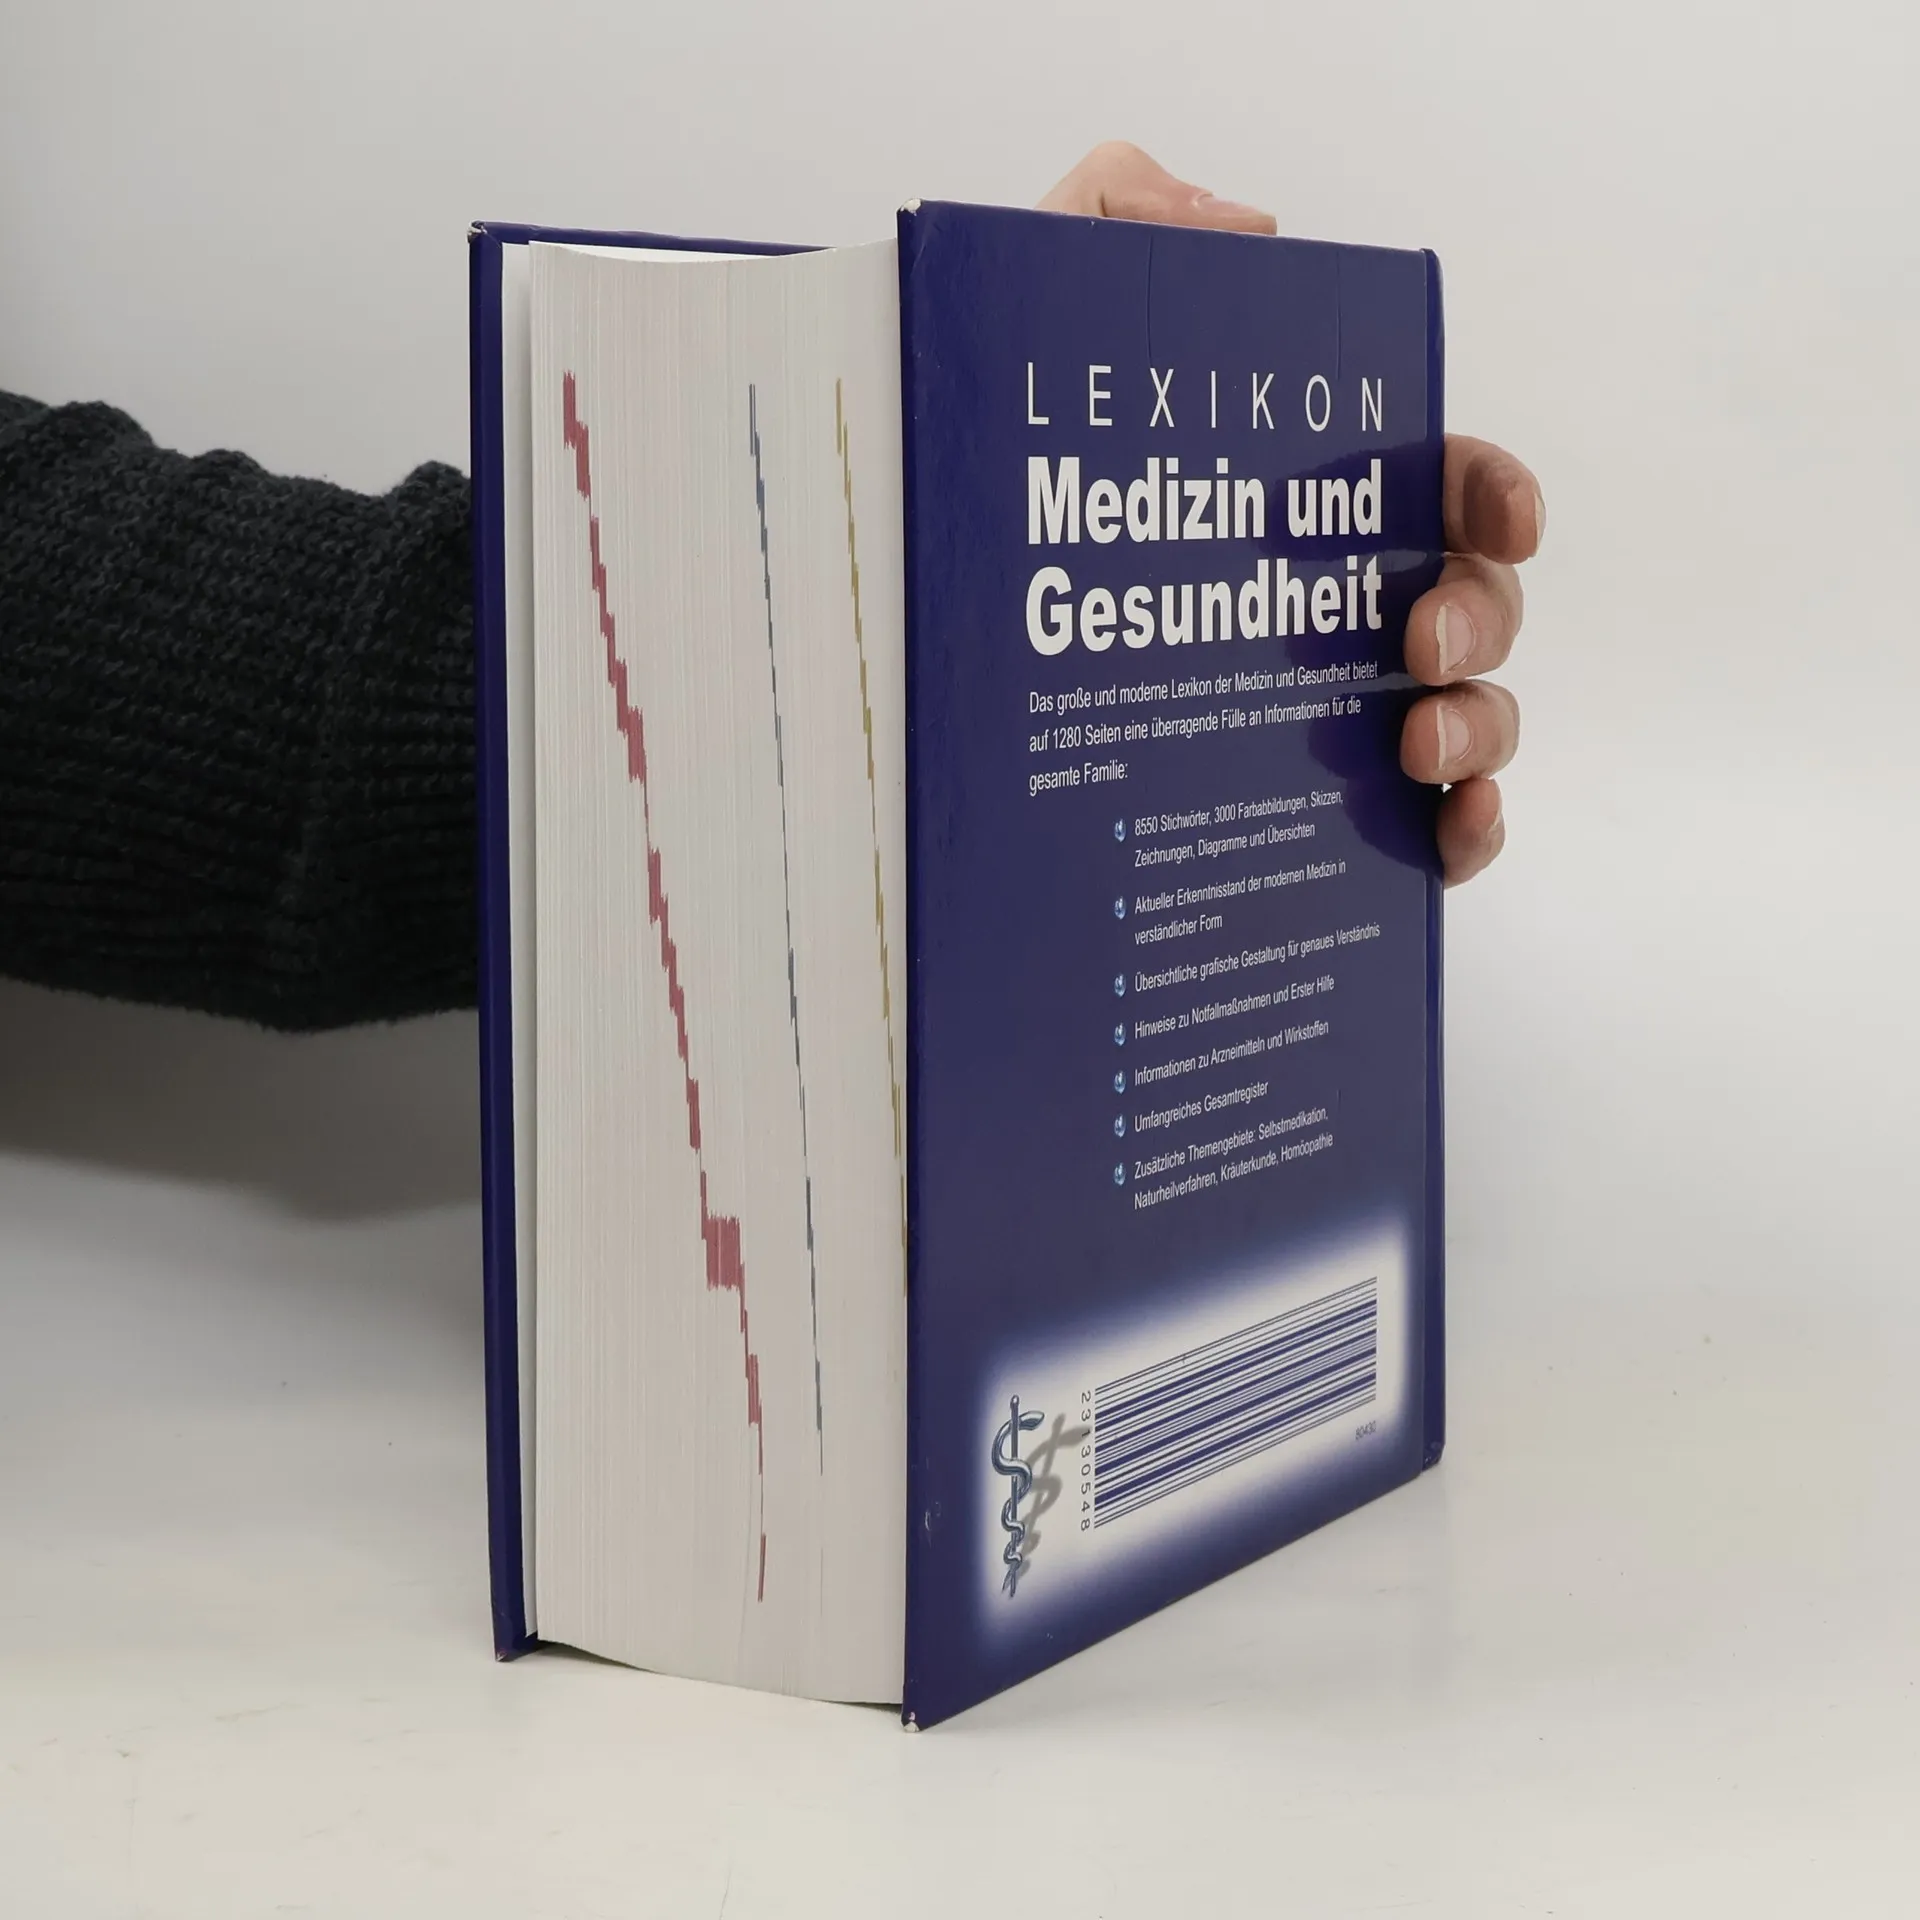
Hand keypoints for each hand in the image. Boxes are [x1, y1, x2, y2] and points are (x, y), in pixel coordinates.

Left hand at [1039, 143, 1542, 885]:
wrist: (880, 637)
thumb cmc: (970, 486)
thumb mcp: (1016, 327)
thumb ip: (1112, 220)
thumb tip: (1252, 230)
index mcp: (1291, 503)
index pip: (1431, 479)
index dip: (1489, 491)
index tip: (1501, 520)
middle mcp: (1324, 606)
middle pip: (1471, 599)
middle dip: (1480, 616)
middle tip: (1417, 643)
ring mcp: (1325, 713)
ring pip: (1468, 714)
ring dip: (1480, 726)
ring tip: (1415, 747)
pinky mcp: (1307, 814)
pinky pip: (1424, 828)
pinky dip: (1464, 832)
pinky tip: (1441, 834)